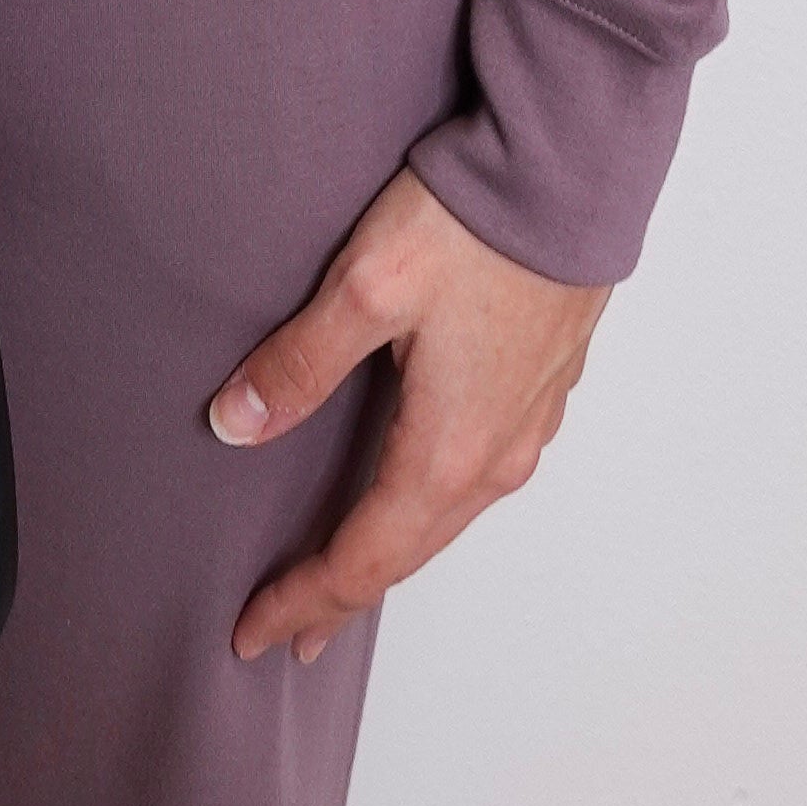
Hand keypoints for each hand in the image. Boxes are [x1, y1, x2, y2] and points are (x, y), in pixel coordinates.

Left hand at [210, 167, 611, 663]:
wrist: (572, 170)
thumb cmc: (473, 225)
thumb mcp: (363, 287)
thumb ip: (298, 363)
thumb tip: (234, 426)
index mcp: (446, 451)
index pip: (361, 561)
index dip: (303, 601)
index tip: (255, 635)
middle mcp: (495, 457)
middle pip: (408, 553)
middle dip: (344, 595)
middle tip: (293, 628)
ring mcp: (527, 424)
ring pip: (448, 516)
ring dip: (393, 551)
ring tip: (348, 572)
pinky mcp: (542, 386)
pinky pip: (479, 474)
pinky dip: (433, 504)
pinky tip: (416, 486)